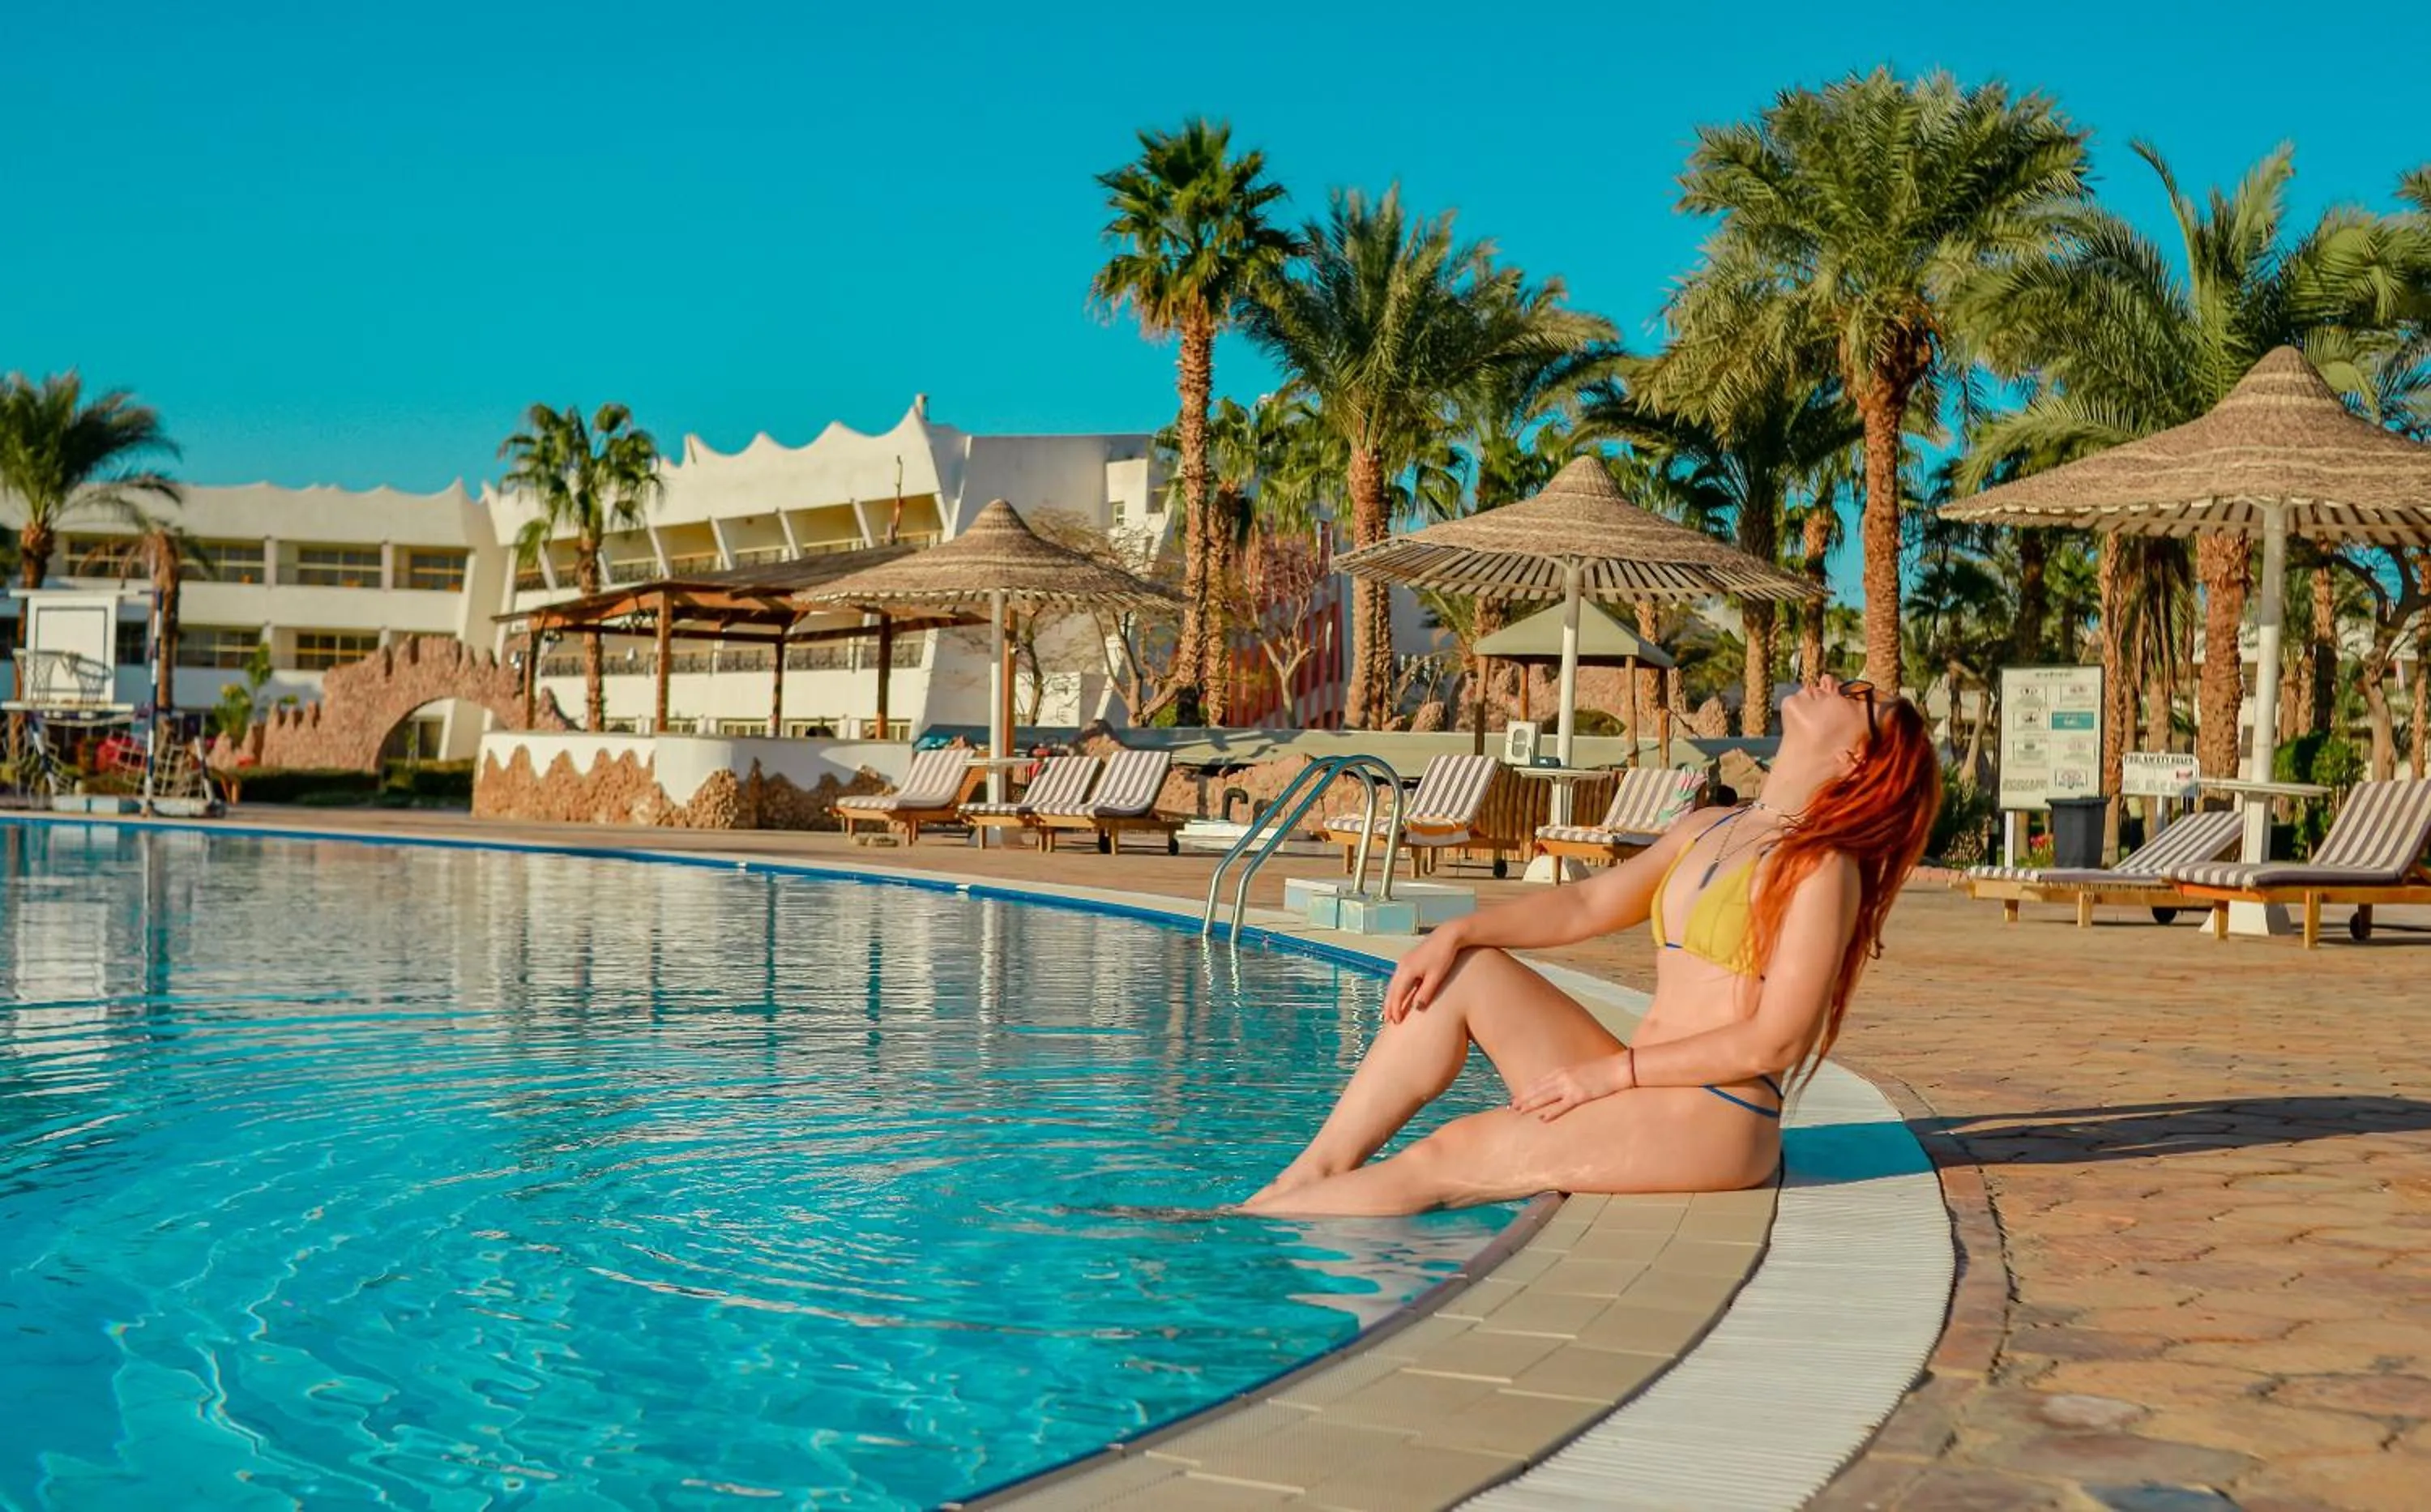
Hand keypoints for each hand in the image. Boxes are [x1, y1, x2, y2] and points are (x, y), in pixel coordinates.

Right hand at [1383, 929, 1463, 1022]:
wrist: (1448, 936)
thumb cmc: (1444, 956)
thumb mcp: (1436, 977)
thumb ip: (1425, 993)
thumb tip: (1416, 1009)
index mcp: (1407, 970)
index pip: (1397, 995)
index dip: (1395, 1009)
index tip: (1396, 1023)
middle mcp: (1402, 966)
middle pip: (1391, 990)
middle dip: (1388, 1006)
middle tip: (1387, 1021)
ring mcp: (1403, 962)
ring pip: (1393, 984)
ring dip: (1390, 998)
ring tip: (1390, 1011)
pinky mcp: (1408, 960)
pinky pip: (1397, 978)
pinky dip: (1395, 989)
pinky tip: (1398, 995)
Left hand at [1512, 1052, 1632, 1121]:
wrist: (1619, 1067)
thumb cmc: (1604, 1070)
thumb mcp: (1583, 1071)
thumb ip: (1571, 1079)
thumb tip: (1565, 1088)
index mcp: (1563, 1071)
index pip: (1539, 1082)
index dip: (1527, 1090)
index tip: (1517, 1096)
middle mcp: (1563, 1077)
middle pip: (1538, 1089)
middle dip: (1524, 1097)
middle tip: (1511, 1106)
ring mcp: (1570, 1086)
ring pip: (1545, 1096)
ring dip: (1531, 1104)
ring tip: (1519, 1111)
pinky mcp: (1580, 1095)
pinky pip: (1562, 1106)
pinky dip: (1551, 1112)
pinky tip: (1542, 1118)